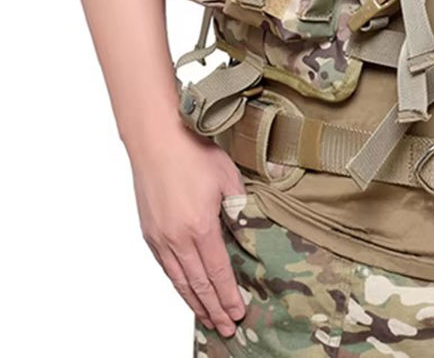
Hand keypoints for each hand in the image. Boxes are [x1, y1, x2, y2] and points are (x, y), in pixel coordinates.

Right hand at [128, 119, 246, 336]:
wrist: (157, 140)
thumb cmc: (194, 153)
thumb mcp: (228, 178)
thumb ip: (239, 207)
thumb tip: (248, 228)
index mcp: (200, 227)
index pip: (218, 272)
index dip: (228, 295)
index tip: (239, 312)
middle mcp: (177, 239)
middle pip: (197, 284)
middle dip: (213, 308)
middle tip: (227, 327)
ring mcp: (160, 237)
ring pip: (179, 280)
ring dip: (194, 302)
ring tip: (208, 318)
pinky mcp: (149, 231)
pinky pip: (165, 267)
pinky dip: (178, 284)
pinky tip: (186, 290)